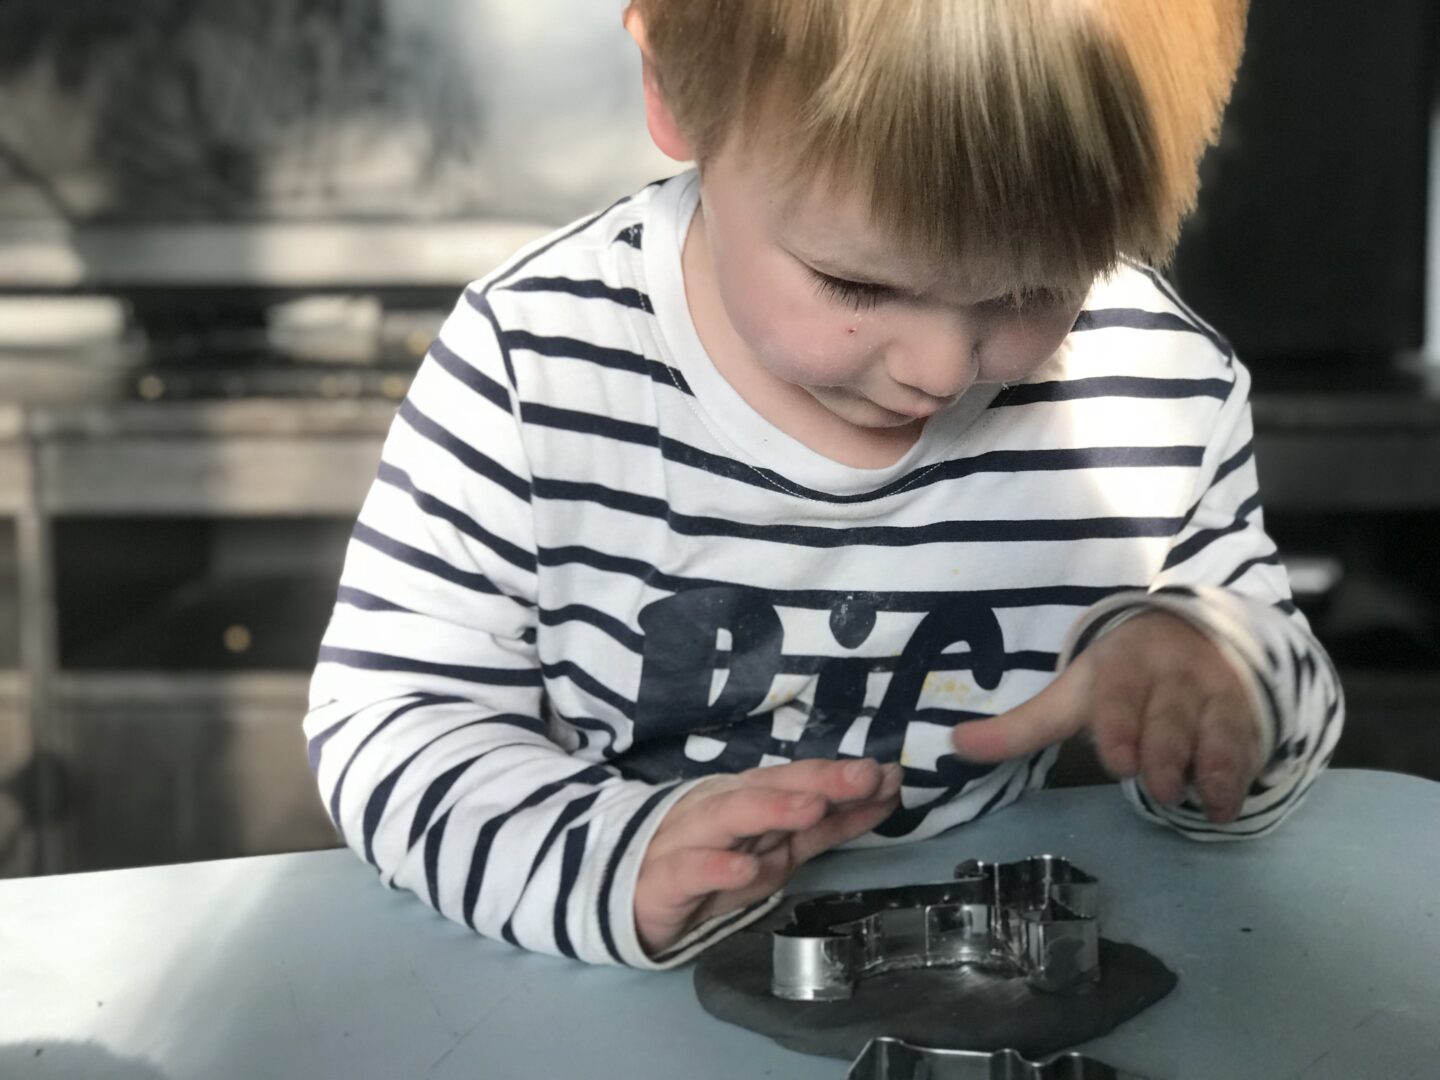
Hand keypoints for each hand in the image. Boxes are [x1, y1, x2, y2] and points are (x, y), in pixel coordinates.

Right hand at [634, 758, 901, 956]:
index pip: (796, 782)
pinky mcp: (662, 880)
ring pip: (726, 817)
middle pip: (766, 788)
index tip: (888, 774)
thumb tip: (886, 789)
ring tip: (811, 808)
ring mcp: (687, 839)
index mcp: (745, 798)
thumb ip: (828, 825)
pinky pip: (687, 871)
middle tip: (864, 776)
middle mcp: (718, 809)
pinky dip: (714, 867)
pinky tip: (741, 868)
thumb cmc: (711, 866)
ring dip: (769, 810)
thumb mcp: (776, 850)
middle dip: (816, 781)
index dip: (839, 778)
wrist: (626, 895)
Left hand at [951, 611, 1262, 822]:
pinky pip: (1246, 746)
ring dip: (1208, 766)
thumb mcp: (1073, 694)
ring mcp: (1213, 695)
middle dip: (1162, 754)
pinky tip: (1226, 805)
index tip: (1119, 760)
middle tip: (1156, 787)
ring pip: (1214, 731)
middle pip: (1168, 719)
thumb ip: (1020, 726)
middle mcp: (1170, 677)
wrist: (1195, 635)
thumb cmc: (1122, 677)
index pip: (1119, 695)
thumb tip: (953, 745)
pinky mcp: (1246, 716)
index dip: (1120, 726)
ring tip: (1199, 801)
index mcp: (1121, 666)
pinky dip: (1239, 776)